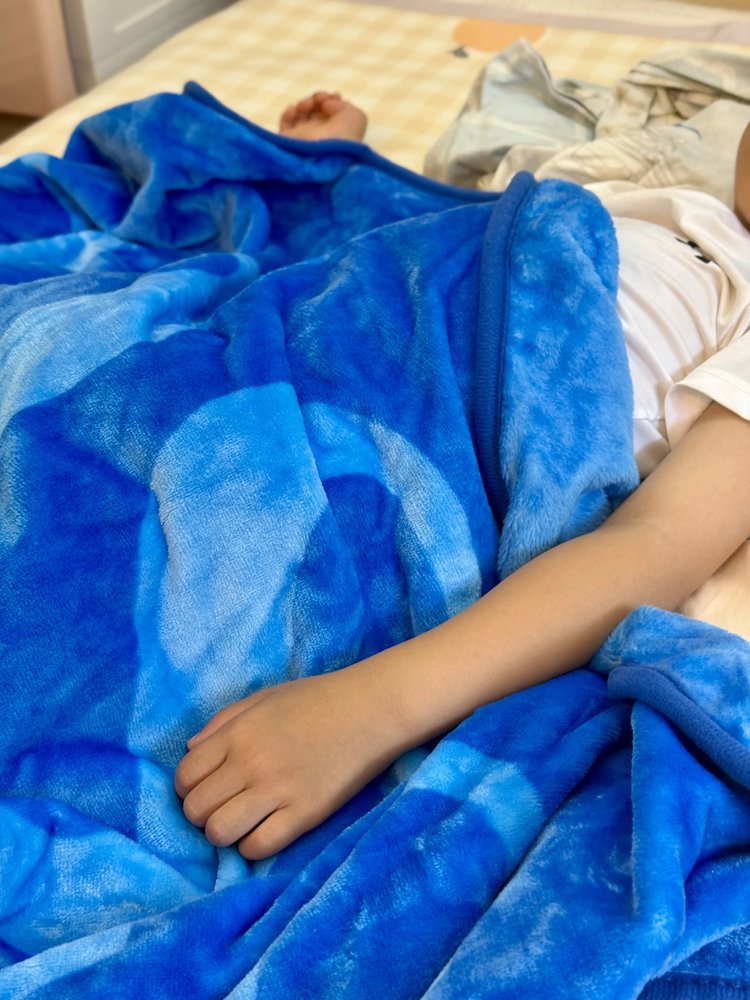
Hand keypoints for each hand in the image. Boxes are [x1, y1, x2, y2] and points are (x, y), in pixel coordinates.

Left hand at [174, 665, 410, 859]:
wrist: (372, 709)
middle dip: (202, 814)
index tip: (208, 789)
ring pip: (219, 832)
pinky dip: (253, 846)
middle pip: (196, 809)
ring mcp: (277, 790)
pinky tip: (265, 831)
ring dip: (224, 833)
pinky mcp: (305, 813)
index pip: (185, 776)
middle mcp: (250, 763)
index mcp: (238, 733)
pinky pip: (259, 846)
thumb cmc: (319, 699)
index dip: (188, 789)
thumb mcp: (264, 698)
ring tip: (243, 822)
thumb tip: (190, 752)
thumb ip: (223, 722)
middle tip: (225, 807)